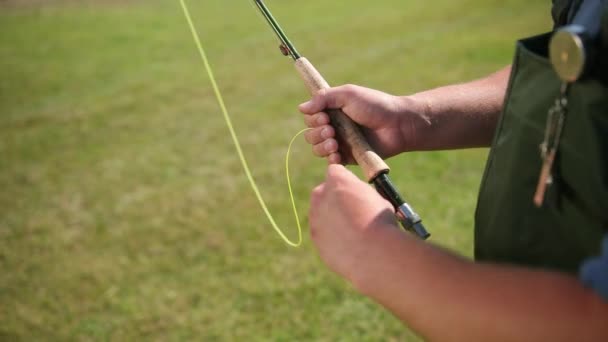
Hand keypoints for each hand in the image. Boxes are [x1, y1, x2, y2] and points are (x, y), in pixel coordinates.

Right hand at [299, 84, 424, 163]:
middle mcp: (334, 127)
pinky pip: (332, 162)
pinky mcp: (349, 157)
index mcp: (333, 111)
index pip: (311, 117)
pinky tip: (337, 154)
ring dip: (321, 146)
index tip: (324, 116)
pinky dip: (330, 159)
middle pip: (311, 135)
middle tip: (331, 130)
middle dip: (317, 133)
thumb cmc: (375, 105)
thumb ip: (324, 98)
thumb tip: (301, 108)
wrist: (397, 124)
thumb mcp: (348, 94)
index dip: (313, 119)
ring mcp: (341, 143)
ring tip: (335, 142)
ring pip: (318, 149)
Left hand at [309, 164, 399, 283]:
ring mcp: (315, 218)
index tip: (354, 188)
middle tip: (353, 210)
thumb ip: (362, 194)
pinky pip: (323, 233)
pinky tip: (349, 244)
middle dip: (335, 198)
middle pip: (324, 191)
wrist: (372, 253)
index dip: (346, 179)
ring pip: (321, 213)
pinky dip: (333, 237)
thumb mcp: (378, 198)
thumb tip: (362, 197)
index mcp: (336, 180)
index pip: (335, 170)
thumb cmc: (380, 222)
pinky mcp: (316, 238)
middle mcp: (320, 196)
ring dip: (333, 218)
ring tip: (354, 230)